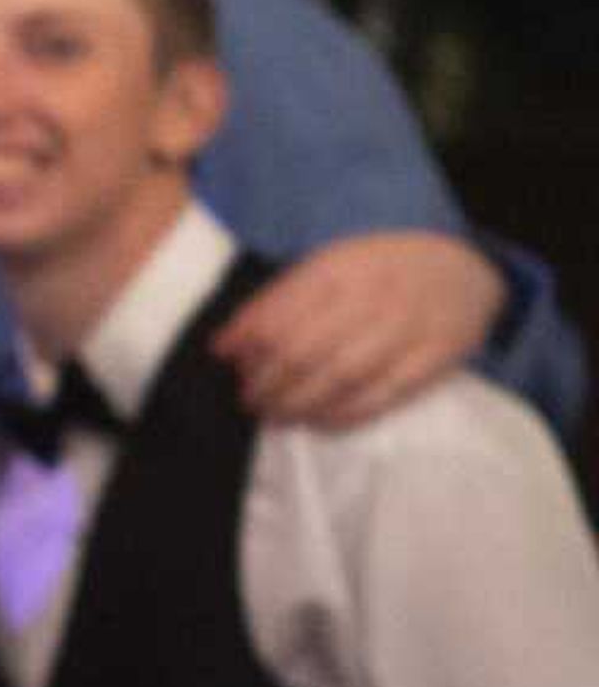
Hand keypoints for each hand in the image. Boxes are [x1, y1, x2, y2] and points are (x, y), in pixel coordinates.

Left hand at [211, 231, 501, 429]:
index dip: (245, 344)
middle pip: (304, 351)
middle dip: (266, 383)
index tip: (227, 362)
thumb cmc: (378, 270)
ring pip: (340, 377)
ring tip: (275, 414)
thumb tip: (223, 347)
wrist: (462, 266)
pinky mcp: (435, 356)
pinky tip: (318, 421)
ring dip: (298, 404)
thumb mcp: (326, 265)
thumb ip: (275, 302)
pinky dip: (343, 414)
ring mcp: (407, 327)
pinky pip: (383, 395)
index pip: (279, 314)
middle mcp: (373, 296)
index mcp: (339, 268)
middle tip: (249, 399)